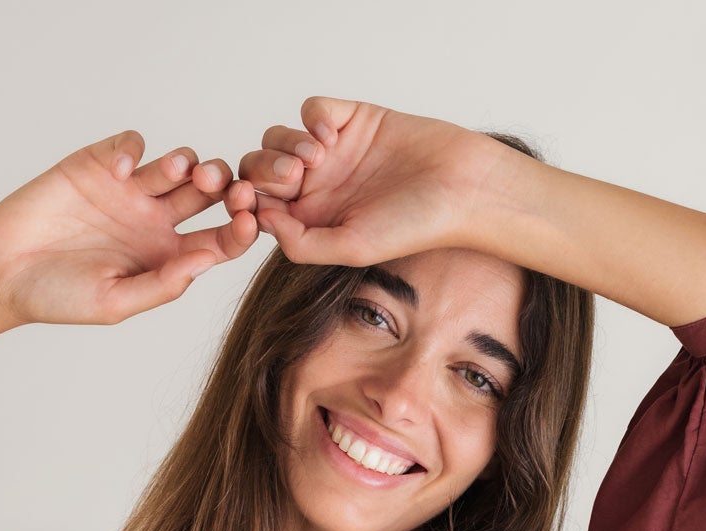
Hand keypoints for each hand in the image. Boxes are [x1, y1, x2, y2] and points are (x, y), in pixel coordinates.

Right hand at [0, 130, 259, 327]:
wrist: (2, 271)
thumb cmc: (57, 297)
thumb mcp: (115, 302)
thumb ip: (162, 283)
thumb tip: (208, 261)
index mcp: (168, 257)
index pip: (220, 240)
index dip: (241, 230)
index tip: (249, 222)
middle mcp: (156, 222)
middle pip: (209, 196)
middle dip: (225, 187)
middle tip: (226, 187)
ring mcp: (129, 190)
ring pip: (177, 165)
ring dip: (188, 163)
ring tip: (181, 171)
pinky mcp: (98, 163)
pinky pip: (130, 145)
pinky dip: (132, 148)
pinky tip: (119, 168)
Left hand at [236, 96, 493, 266]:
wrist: (460, 187)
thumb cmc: (413, 226)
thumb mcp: (351, 247)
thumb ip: (303, 243)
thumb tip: (261, 221)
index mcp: (311, 221)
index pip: (258, 207)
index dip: (245, 201)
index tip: (246, 202)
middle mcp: (317, 187)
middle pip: (260, 169)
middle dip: (264, 171)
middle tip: (293, 177)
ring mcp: (332, 151)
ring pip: (279, 137)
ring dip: (287, 145)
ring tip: (319, 159)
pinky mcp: (351, 118)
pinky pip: (311, 108)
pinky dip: (313, 116)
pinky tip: (332, 135)